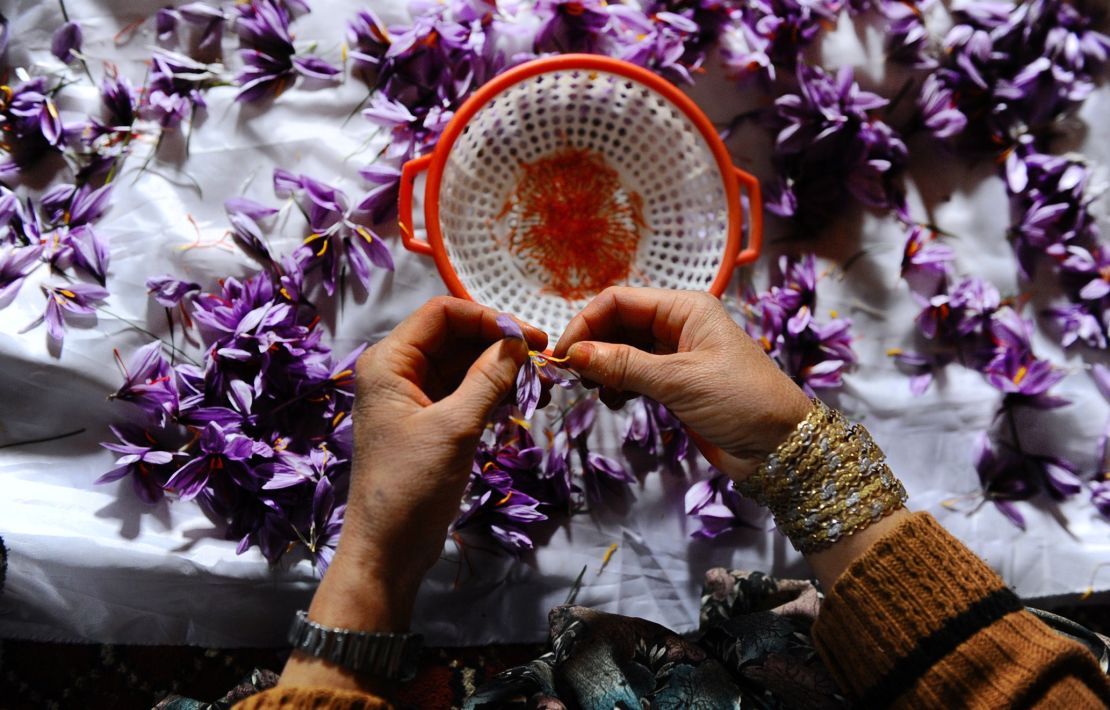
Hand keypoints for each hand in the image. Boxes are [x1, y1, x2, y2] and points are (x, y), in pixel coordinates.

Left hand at [339, 296, 545, 599]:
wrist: (388, 551)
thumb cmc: (411, 487)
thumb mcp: (455, 428)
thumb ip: (488, 379)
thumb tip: (519, 340)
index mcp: (389, 362)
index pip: (443, 314)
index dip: (489, 318)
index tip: (530, 336)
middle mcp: (398, 372)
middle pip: (455, 336)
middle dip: (499, 343)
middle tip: (543, 359)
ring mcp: (414, 397)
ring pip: (464, 364)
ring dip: (501, 369)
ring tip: (541, 383)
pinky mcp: (429, 422)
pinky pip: (465, 391)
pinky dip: (493, 391)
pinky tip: (522, 399)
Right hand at [554, 287, 811, 481]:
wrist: (782, 448)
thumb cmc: (740, 402)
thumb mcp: (679, 381)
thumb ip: (624, 365)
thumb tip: (573, 354)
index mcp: (684, 308)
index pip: (619, 300)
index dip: (586, 323)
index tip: (562, 354)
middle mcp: (678, 325)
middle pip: (618, 323)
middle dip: (591, 346)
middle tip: (570, 376)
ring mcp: (677, 355)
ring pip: (623, 350)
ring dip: (603, 367)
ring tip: (593, 391)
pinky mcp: (676, 384)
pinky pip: (635, 375)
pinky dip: (618, 385)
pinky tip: (613, 401)